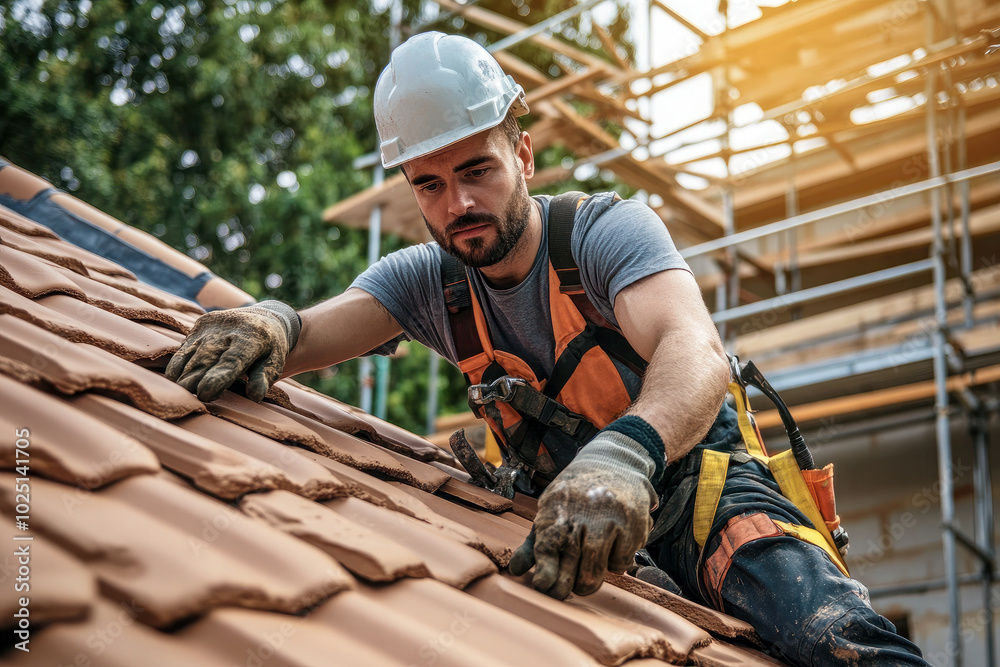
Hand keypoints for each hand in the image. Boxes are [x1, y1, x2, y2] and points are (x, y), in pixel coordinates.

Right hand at [165, 300, 299, 401]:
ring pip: (190, 355)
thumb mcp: (275, 361)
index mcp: (252, 338)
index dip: (217, 378)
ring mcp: (211, 326)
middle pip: (205, 360)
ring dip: (183, 376)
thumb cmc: (270, 348)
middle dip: (194, 381)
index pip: (231, 360)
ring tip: (181, 394)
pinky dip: (178, 366)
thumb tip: (255, 396)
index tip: (205, 394)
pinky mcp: (200, 325)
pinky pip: (183, 349)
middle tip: (192, 400)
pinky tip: (176, 380)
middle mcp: (228, 329)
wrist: (263, 316)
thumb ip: (264, 377)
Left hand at [508, 430, 656, 598]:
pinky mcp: (633, 528)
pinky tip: (610, 547)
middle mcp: (582, 520)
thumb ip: (533, 543)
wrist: (613, 462)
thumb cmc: (576, 494)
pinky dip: (614, 563)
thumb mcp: (550, 510)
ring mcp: (609, 525)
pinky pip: (620, 565)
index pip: (545, 552)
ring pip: (596, 575)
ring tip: (585, 572)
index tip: (543, 586)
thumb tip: (515, 570)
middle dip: (566, 588)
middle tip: (564, 588)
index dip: (545, 577)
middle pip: (573, 575)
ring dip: (589, 581)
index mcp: (556, 515)